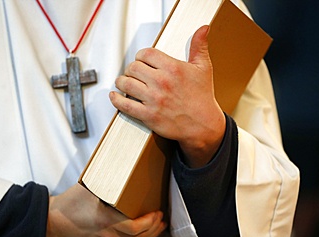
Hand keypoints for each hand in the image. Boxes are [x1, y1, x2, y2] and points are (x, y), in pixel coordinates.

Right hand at [46, 183, 165, 236]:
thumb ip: (105, 180)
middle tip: (162, 217)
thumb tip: (120, 166)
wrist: (52, 222)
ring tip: (158, 227)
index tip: (156, 212)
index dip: (149, 222)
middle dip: (154, 228)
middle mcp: (107, 236)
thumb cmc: (67, 205)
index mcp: (105, 221)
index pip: (135, 228)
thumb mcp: (88, 188)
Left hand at [110, 25, 224, 167]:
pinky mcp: (148, 115)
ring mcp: (154, 100)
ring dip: (121, 81)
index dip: (141, 56)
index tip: (141, 60)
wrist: (203, 124)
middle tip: (133, 73)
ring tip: (123, 82)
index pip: (146, 54)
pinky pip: (125, 105)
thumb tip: (202, 29)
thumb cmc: (202, 97)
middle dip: (131, 69)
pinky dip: (116, 99)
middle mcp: (162, 83)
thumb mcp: (203, 68)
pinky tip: (115, 96)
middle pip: (133, 67)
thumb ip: (199, 47)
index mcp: (173, 69)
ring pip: (126, 83)